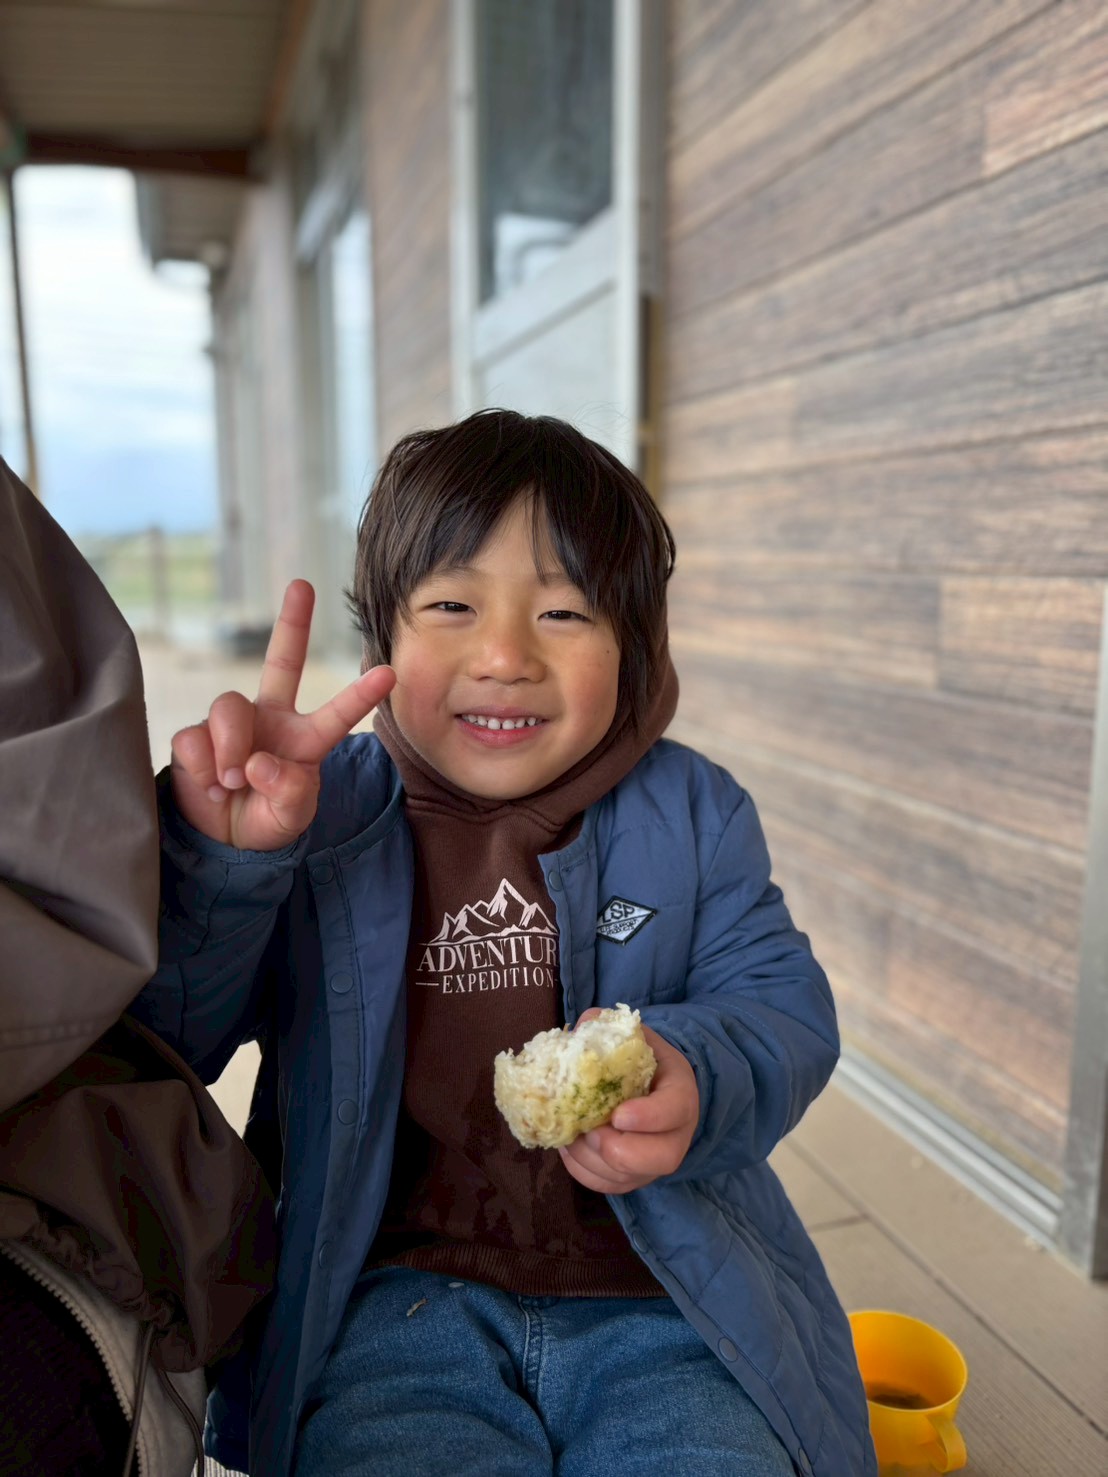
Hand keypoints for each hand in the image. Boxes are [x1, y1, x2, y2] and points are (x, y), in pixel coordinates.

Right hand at [170, 579, 394, 849]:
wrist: (222, 840)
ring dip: (231, 748)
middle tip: (302, 585)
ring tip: (233, 782)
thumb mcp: (291, 817)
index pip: (337, 713)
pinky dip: (204, 767)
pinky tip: (211, 788)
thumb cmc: (267, 819)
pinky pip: (194, 738)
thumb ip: (287, 792)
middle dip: (293, 623)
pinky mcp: (194, 737)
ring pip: (229, 708)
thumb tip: (257, 763)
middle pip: (281, 663)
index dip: (361, 695)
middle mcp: (271, 719)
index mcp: (305, 739)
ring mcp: (232, 725)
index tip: (390, 673)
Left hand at [558, 1019, 698, 1193]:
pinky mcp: (632, 1178)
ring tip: (571, 1134)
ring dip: (591, 1160)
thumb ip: (606, 1026)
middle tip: (591, 1132)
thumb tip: (579, 1028)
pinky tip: (569, 1146)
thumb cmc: (641, 1060)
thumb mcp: (633, 1036)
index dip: (648, 1117)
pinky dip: (582, 1171)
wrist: (651, 1087)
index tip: (617, 1114)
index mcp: (680, 1092)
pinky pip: (607, 1186)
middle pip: (662, 1159)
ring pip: (628, 1178)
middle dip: (620, 1151)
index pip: (675, 1110)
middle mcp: (675, 1134)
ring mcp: (654, 1162)